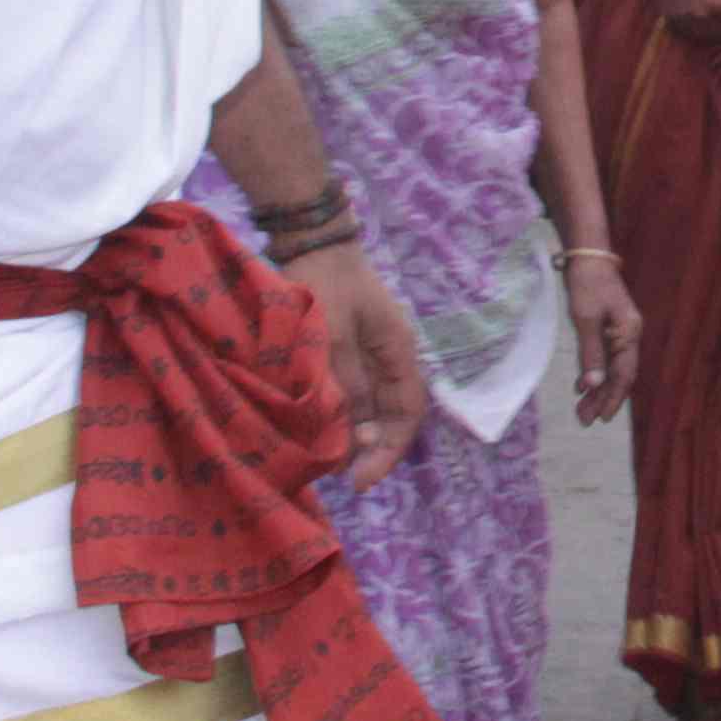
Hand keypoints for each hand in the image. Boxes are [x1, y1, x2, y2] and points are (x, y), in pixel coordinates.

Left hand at [294, 238, 433, 481]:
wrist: (312, 242)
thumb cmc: (326, 285)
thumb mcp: (334, 336)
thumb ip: (347, 384)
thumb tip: (357, 437)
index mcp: (398, 353)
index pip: (407, 414)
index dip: (390, 451)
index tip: (362, 479)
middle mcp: (389, 359)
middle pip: (390, 417)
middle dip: (371, 450)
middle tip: (343, 478)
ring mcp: (368, 356)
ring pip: (368, 409)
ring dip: (353, 437)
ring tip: (327, 460)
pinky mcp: (346, 352)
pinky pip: (349, 394)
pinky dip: (338, 416)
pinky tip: (318, 429)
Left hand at [563, 246, 641, 422]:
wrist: (588, 256)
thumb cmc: (587, 284)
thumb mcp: (586, 319)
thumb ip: (591, 353)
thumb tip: (593, 385)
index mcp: (629, 333)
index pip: (624, 375)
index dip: (613, 398)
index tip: (602, 418)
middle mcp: (629, 335)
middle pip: (619, 375)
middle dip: (603, 399)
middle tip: (585, 420)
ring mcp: (620, 332)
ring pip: (611, 368)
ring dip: (597, 389)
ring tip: (582, 410)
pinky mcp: (609, 328)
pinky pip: (605, 358)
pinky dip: (594, 373)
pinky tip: (581, 387)